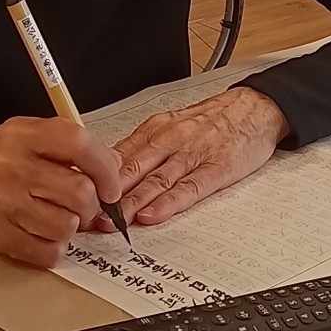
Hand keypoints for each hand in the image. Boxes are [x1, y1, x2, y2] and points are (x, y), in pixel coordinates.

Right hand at [0, 119, 122, 268]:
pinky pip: (45, 252)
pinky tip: (42, 237)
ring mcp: (1, 201)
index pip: (79, 144)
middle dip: (89, 205)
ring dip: (69, 228)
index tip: (111, 185)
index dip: (105, 168)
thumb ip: (63, 147)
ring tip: (57, 220)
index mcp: (21, 134)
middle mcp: (11, 165)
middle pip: (79, 192)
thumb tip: (113, 168)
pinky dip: (52, 249)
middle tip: (81, 206)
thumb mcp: (20, 137)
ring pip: (66, 225)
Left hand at [99, 87, 287, 230]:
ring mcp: (192, 155)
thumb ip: (141, 149)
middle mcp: (169, 141)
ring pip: (155, 180)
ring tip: (112, 222)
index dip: (93, 179)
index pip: (117, 157)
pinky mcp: (216, 169)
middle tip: (86, 216)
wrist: (255, 108)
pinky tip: (152, 215)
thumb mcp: (171, 126)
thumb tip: (106, 172)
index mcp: (155, 131)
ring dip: (131, 203)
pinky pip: (188, 188)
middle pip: (131, 170)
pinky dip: (168, 203)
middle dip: (105, 195)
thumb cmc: (212, 121)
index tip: (76, 197)